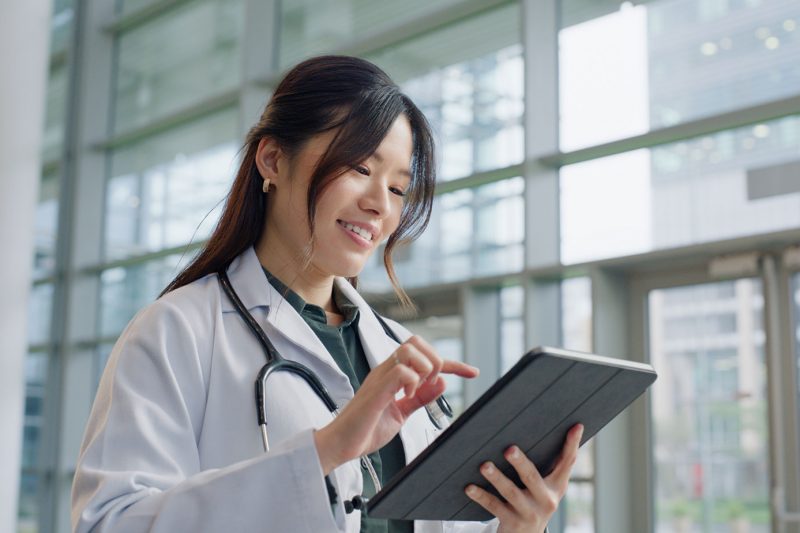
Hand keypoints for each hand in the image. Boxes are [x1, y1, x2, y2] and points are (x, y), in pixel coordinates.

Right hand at [314, 335, 478, 473]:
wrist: (341, 445)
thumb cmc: (366, 429)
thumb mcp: (402, 413)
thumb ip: (421, 398)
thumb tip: (442, 383)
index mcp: (393, 374)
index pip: (425, 356)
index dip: (453, 363)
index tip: (473, 372)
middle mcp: (387, 370)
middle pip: (417, 342)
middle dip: (436, 360)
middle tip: (432, 384)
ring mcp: (381, 377)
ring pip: (410, 349)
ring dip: (425, 368)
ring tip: (419, 389)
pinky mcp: (376, 389)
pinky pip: (401, 371)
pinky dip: (412, 382)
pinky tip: (406, 397)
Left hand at [465, 424, 583, 532]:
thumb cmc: (534, 502)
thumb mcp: (545, 487)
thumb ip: (546, 465)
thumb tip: (537, 431)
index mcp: (556, 486)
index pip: (567, 462)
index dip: (572, 444)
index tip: (575, 426)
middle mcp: (546, 500)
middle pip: (532, 477)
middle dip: (520, 463)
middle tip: (509, 449)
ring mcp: (529, 512)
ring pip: (511, 492)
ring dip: (496, 478)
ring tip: (484, 466)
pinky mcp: (512, 522)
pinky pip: (494, 506)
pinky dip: (481, 495)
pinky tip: (469, 487)